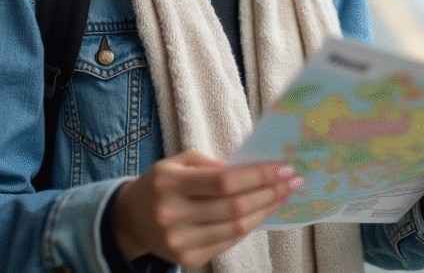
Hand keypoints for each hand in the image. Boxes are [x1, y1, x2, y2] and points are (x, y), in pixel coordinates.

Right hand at [113, 149, 303, 267]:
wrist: (130, 220)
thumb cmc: (161, 184)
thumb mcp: (176, 163)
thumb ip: (209, 163)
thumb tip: (248, 170)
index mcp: (168, 183)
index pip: (223, 181)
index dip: (257, 175)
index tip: (283, 167)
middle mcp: (171, 215)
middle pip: (233, 206)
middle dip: (269, 192)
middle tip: (293, 180)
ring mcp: (178, 241)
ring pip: (234, 228)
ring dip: (264, 210)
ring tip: (283, 195)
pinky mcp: (186, 260)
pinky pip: (227, 243)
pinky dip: (248, 226)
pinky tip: (262, 212)